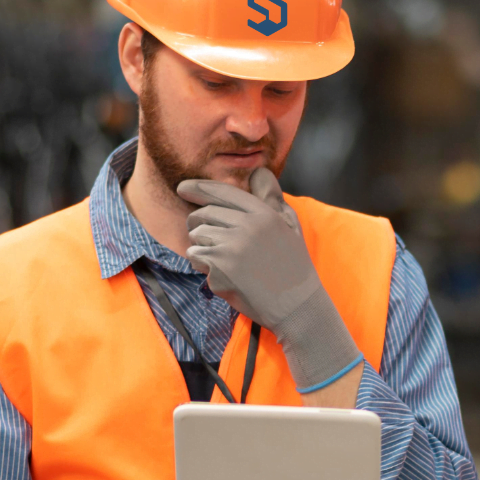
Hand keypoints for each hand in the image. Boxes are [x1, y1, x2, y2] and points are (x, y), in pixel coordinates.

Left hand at [178, 169, 361, 389]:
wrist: (297, 307)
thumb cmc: (293, 266)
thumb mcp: (290, 227)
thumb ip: (271, 198)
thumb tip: (257, 172)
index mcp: (263, 213)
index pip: (222, 193)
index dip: (198, 188)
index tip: (182, 188)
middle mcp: (246, 226)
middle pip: (203, 214)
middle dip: (198, 225)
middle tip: (209, 239)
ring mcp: (231, 248)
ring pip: (196, 238)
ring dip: (202, 249)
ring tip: (224, 262)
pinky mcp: (220, 270)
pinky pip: (197, 259)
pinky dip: (204, 268)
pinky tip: (226, 277)